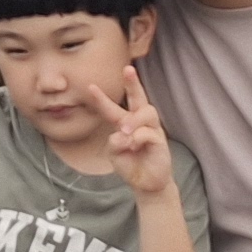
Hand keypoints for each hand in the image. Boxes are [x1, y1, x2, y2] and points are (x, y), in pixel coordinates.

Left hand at [89, 66, 172, 199]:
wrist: (146, 183)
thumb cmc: (130, 164)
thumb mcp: (114, 153)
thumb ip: (114, 142)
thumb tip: (123, 134)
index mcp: (125, 123)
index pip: (112, 108)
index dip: (101, 98)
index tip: (90, 86)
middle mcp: (140, 122)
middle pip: (138, 97)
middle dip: (133, 83)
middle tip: (128, 69)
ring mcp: (152, 129)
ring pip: (145, 112)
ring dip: (133, 121)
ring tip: (125, 131)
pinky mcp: (160, 140)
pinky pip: (148, 132)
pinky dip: (137, 139)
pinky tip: (134, 147)